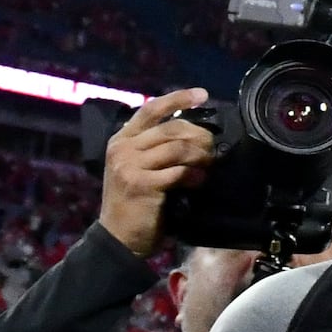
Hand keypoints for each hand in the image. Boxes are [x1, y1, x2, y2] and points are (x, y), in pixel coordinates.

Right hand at [100, 90, 217, 257]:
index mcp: (121, 140)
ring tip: (208, 164)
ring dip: (200, 156)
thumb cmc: (133, 202)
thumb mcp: (135, 168)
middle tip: (213, 147)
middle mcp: (122, 149)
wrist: (118, 237)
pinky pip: (178, 172)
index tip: (202, 94)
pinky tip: (199, 180)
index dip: (177, 98)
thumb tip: (194, 133)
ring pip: (177, 148)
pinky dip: (194, 175)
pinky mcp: (141, 184)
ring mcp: (129, 166)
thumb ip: (154, 148)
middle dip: (199, 136)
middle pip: (171, 129)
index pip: (150, 109)